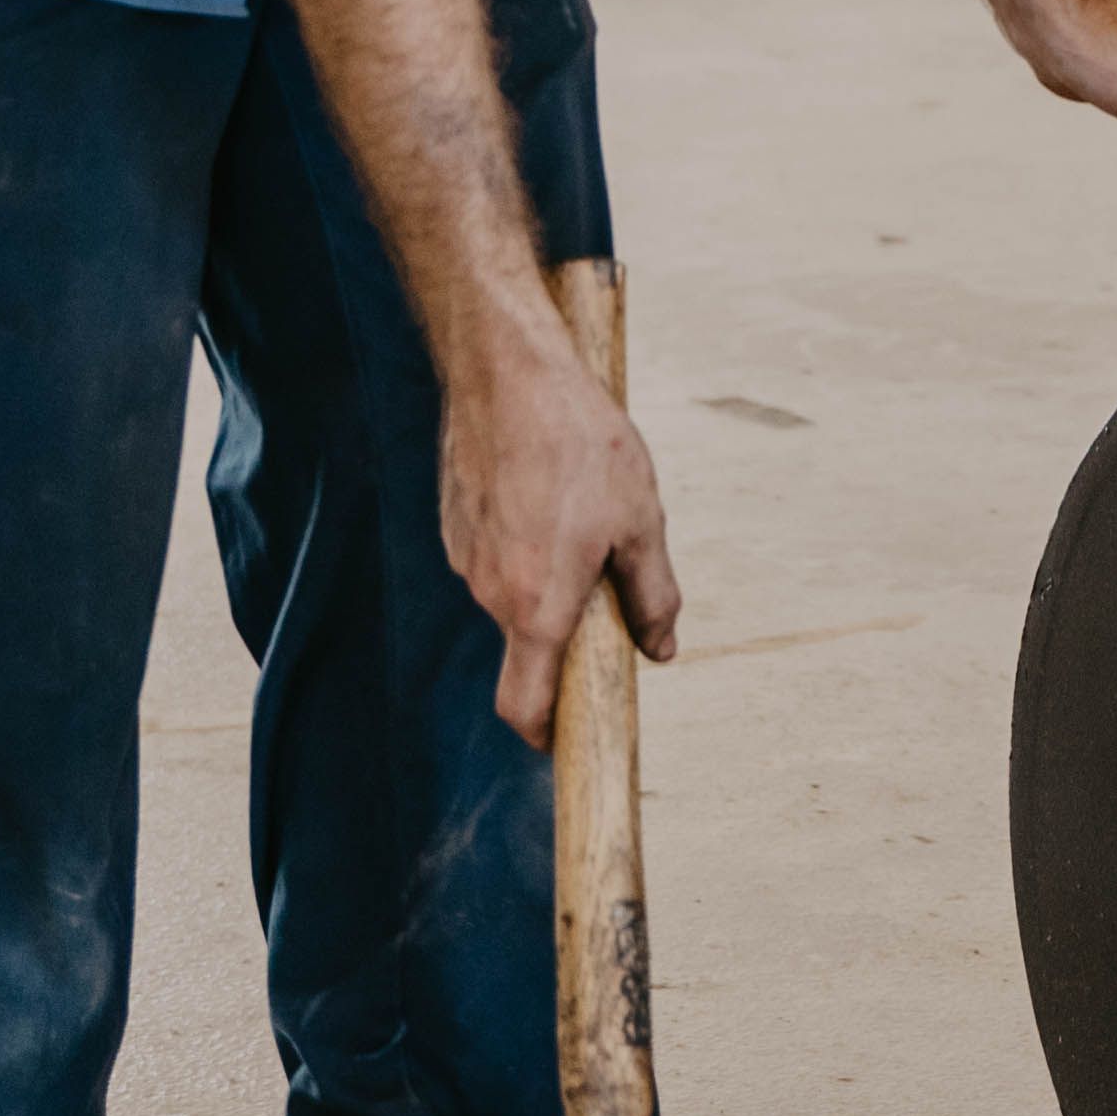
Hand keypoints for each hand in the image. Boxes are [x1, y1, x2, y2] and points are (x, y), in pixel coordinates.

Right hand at [444, 326, 681, 747]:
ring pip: (514, 597)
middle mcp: (490, 593)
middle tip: (611, 587)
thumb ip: (652, 596)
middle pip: (528, 647)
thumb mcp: (641, 520)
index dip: (547, 736)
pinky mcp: (456, 527)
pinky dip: (525, 549)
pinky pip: (496, 559)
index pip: (524, 706)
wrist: (508, 372)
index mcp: (538, 606)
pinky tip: (551, 495)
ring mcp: (466, 560)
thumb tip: (660, 650)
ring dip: (549, 583)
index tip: (569, 743)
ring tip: (584, 518)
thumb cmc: (582, 443)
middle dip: (568, 637)